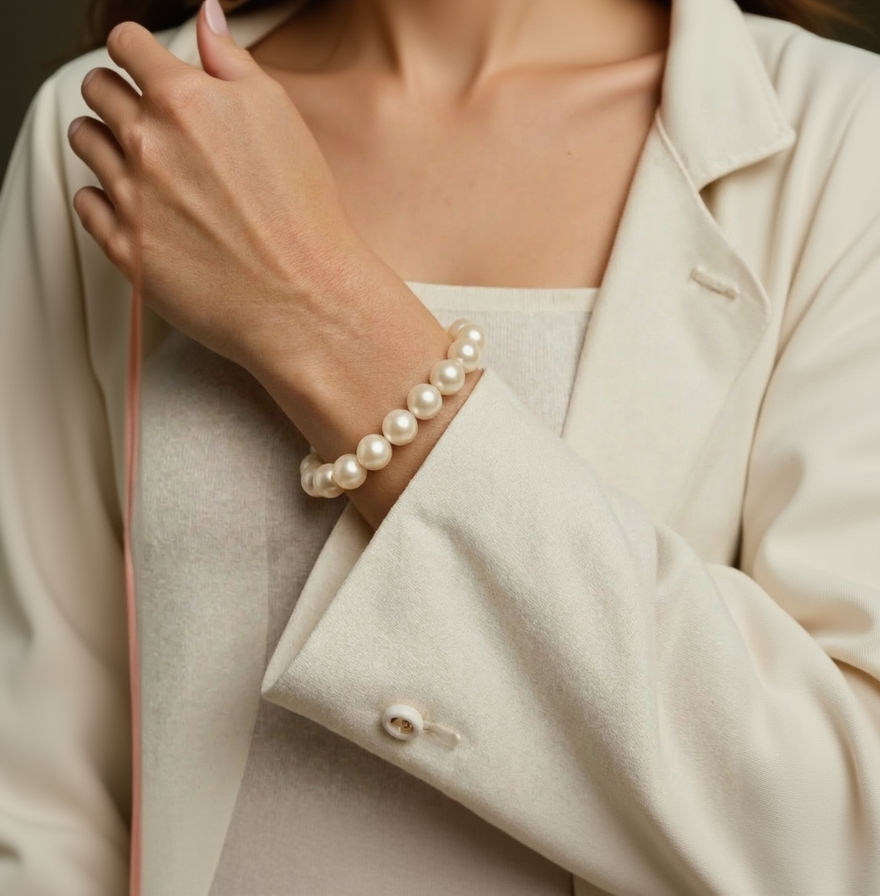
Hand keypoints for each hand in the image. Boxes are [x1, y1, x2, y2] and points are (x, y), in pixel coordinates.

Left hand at [68, 0, 366, 370]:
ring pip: (85, 142)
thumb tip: (206, 18)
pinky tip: (138, 204)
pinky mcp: (125, 249)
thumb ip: (232, 61)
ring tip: (143, 162)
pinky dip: (104, 196)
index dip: (138, 52)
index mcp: (185, 100)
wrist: (304, 297)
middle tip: (149, 117)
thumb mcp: (280, 117)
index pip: (127, 45)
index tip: (145, 65)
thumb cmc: (303, 213)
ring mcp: (131, 198)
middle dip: (119, 94)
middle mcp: (148, 143)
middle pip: (98, 90)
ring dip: (106, 141)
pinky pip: (87, 204)